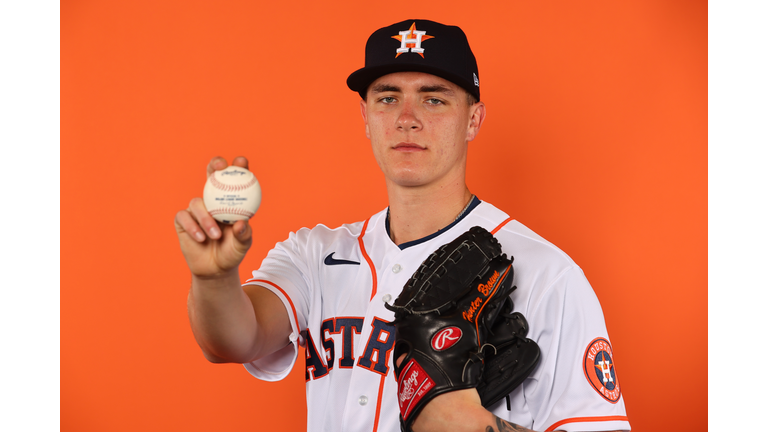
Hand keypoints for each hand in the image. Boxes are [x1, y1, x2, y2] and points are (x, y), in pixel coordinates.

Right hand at [175, 156, 252, 277]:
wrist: (215, 269)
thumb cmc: (232, 252)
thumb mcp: (243, 245)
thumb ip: (244, 234)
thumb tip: (241, 223)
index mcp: (231, 200)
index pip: (235, 179)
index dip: (238, 167)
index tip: (241, 162)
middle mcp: (213, 200)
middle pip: (211, 175)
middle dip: (214, 166)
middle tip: (219, 168)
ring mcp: (196, 209)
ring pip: (197, 202)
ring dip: (206, 218)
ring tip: (216, 235)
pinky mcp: (182, 220)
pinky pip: (185, 217)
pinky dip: (194, 227)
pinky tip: (201, 238)